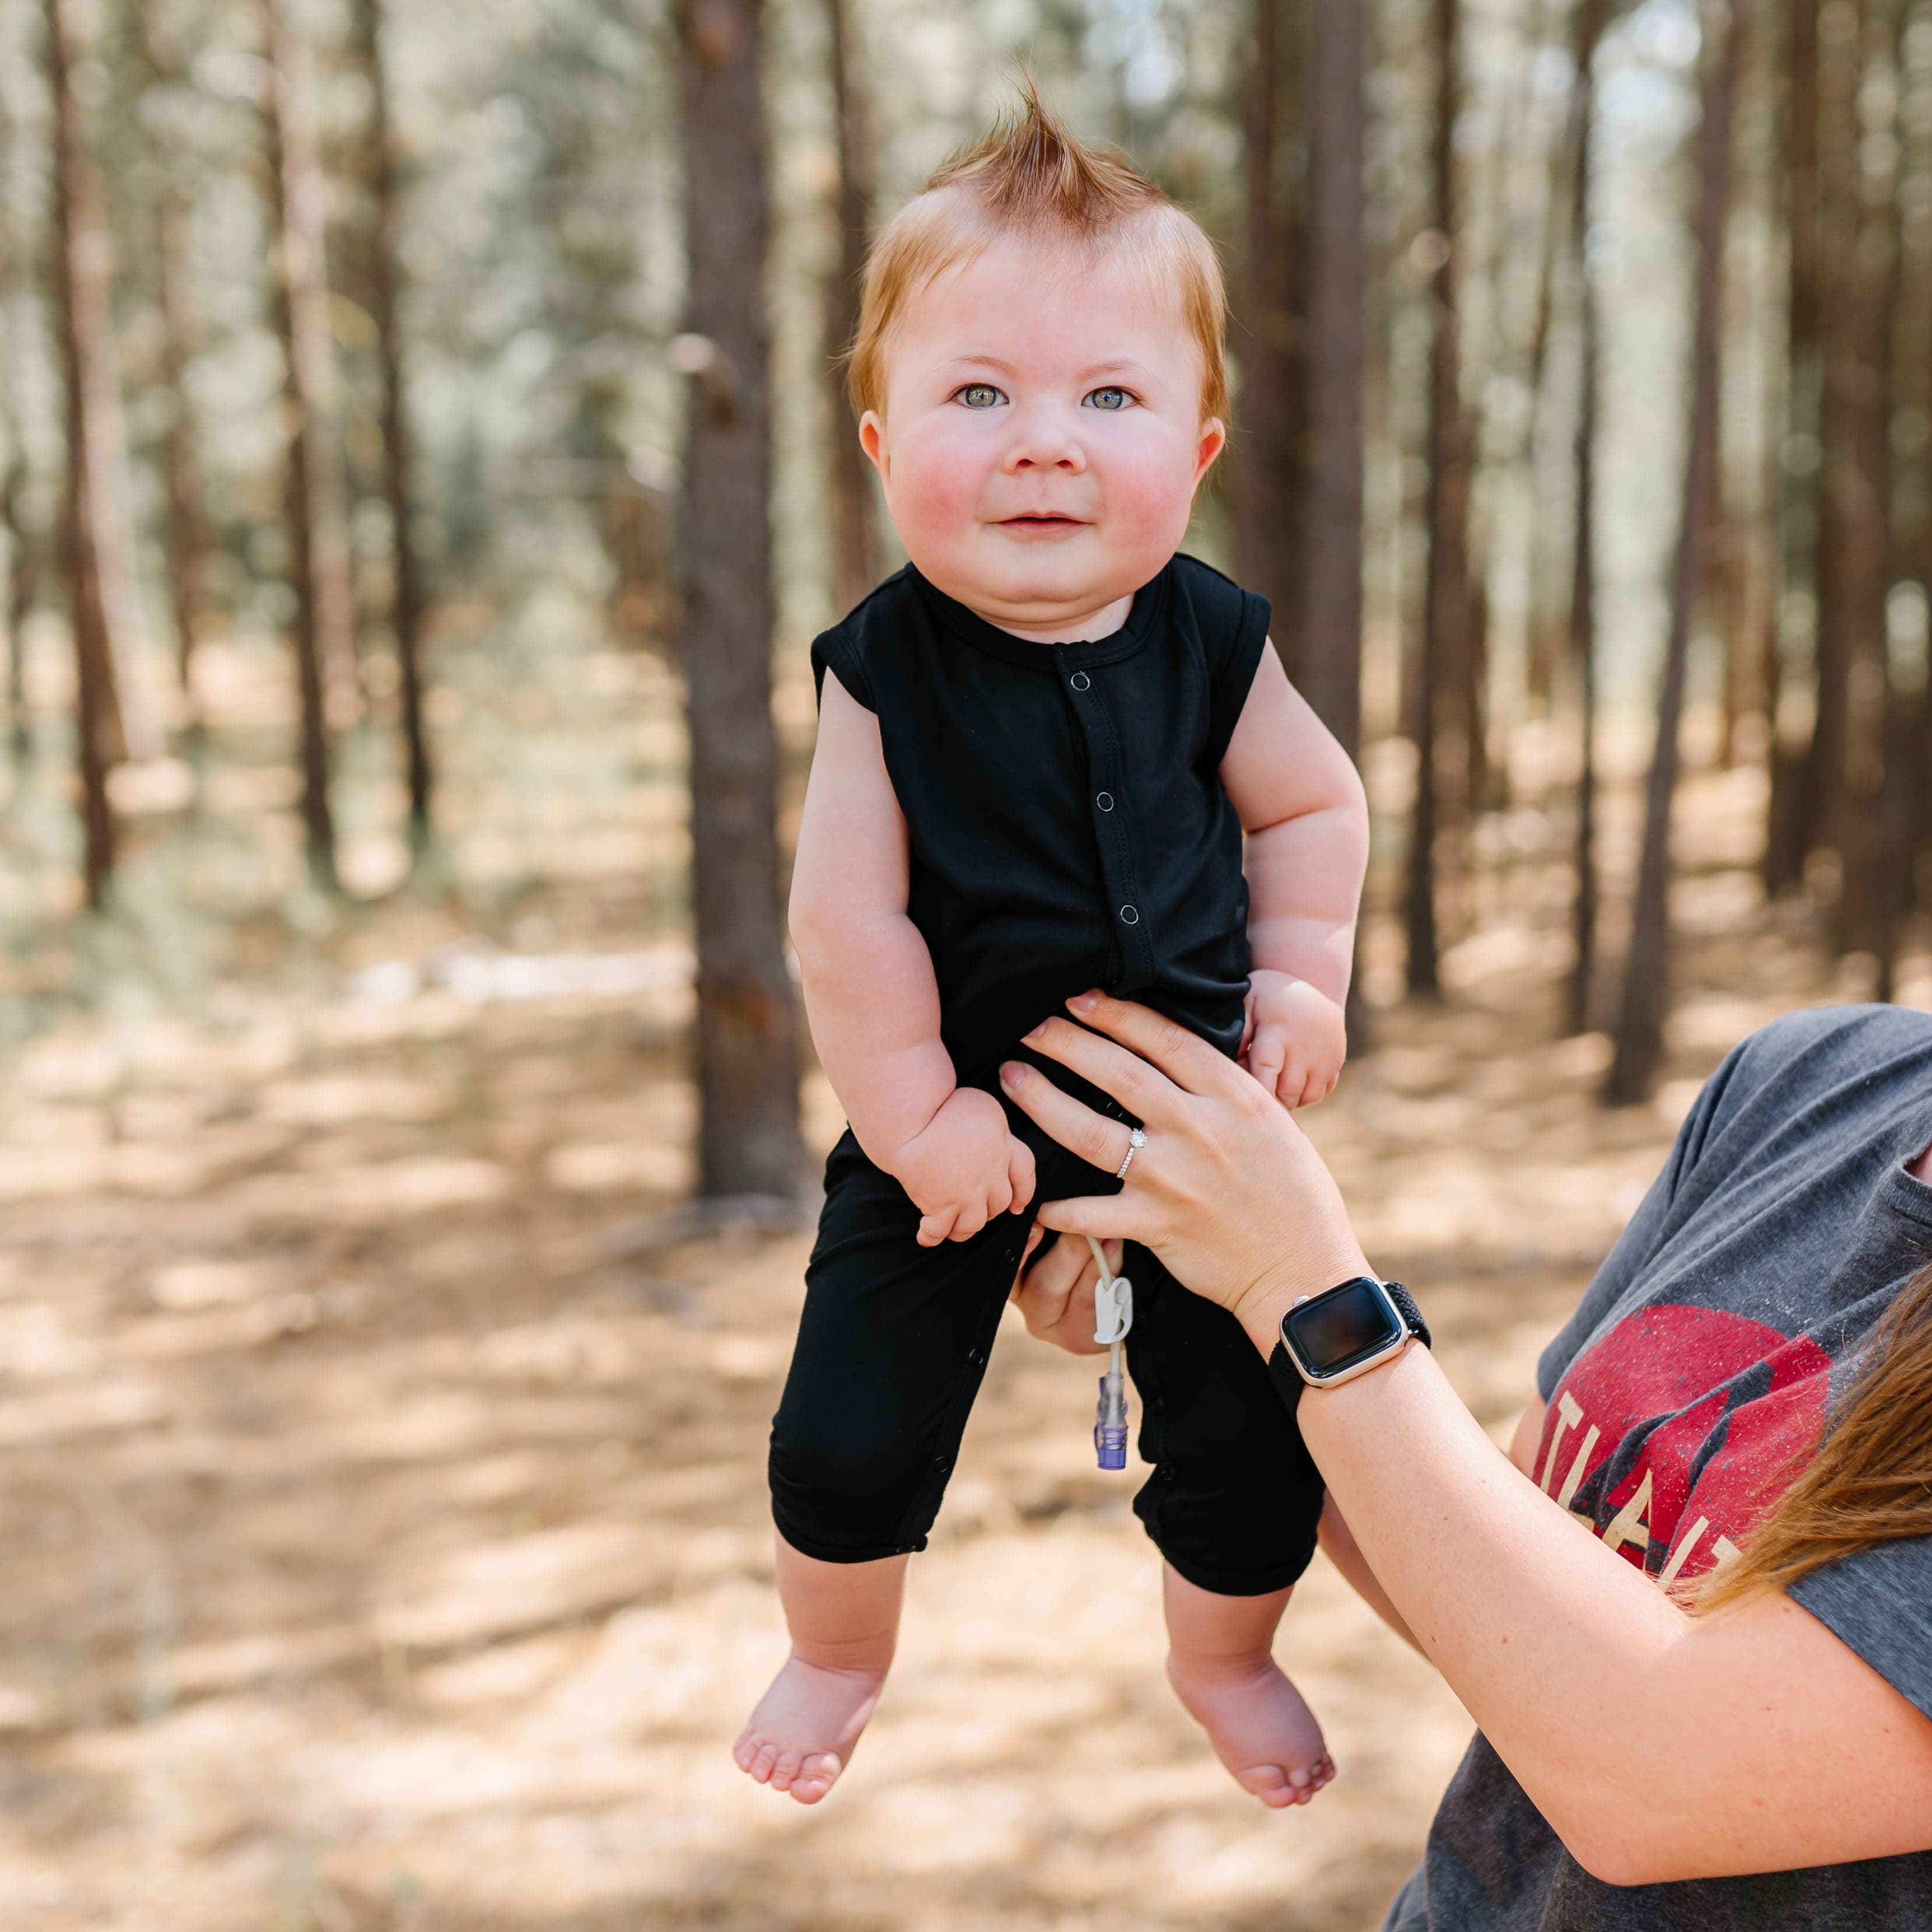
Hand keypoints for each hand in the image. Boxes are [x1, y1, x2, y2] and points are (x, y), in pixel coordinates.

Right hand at [885, 1085, 1035, 1246]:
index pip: (1025, 1173)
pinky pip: (939, 1231)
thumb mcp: (983, 1105)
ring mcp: (966, 1195)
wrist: (912, 1120)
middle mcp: (990, 1176)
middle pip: (1000, 1203)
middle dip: (992, 1210)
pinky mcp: (939, 1207)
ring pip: (974, 1224)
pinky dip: (932, 1237)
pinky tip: (926, 1238)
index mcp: (1005, 1147)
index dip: (1024, 1190)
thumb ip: (994, 1129)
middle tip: (979, 1210)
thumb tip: (992, 1139)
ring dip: (966, 1229)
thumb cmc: (944, 1104)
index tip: (1019, 1204)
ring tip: (956, 1228)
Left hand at [997, 991, 1368, 1352]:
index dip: (1114, 1012)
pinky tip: (1034, 1196)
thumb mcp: (1270, 1123)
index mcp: (1233, 1096)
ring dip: (1042, 1101)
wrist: (1304, 1270)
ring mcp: (1174, 1177)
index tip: (1078, 997)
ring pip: (1090, 1132)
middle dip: (1064, 1042)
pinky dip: (1058, 1207)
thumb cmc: (1293, 1194)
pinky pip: (1090, 1212)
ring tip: (1011, 1078)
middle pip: (1116, 1071)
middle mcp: (1200, 1129)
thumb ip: (1223, 1090)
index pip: (1163, 1037)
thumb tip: (1176, 1055)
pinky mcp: (1156, 1225)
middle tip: (1028, 1026)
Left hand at [1242, 970, 1345, 1108]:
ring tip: (1275, 1083)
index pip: (1267, 1069)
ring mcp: (1326, 1054)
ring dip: (1291, 1099)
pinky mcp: (1337, 1061)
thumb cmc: (1267, 999)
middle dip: (1272, 1098)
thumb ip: (1238, 1036)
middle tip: (1257, 1092)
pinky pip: (1322, 1092)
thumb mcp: (1247, 1006)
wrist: (1309, 984)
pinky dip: (1307, 1093)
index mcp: (1277, 1031)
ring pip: (1309, 1096)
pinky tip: (1294, 1077)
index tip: (1246, 1101)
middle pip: (1289, 1091)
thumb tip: (1233, 1068)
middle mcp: (1305, 1046)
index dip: (1258, 1089)